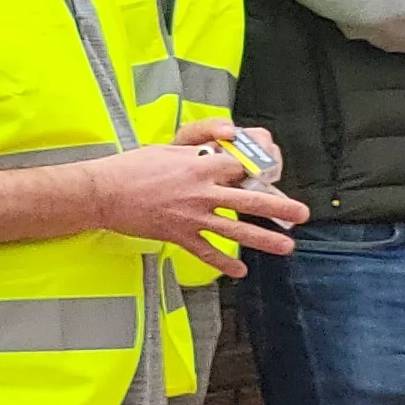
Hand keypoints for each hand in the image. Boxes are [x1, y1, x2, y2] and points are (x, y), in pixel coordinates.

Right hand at [80, 122, 309, 275]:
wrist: (102, 193)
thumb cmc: (131, 167)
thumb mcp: (167, 146)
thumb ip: (199, 142)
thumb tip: (228, 133)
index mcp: (199, 166)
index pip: (240, 166)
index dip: (259, 167)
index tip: (272, 172)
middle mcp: (201, 192)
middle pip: (248, 199)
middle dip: (279, 207)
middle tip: (301, 213)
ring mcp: (191, 216)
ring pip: (234, 229)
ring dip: (262, 238)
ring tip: (285, 246)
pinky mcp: (178, 235)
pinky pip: (206, 251)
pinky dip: (222, 263)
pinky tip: (239, 271)